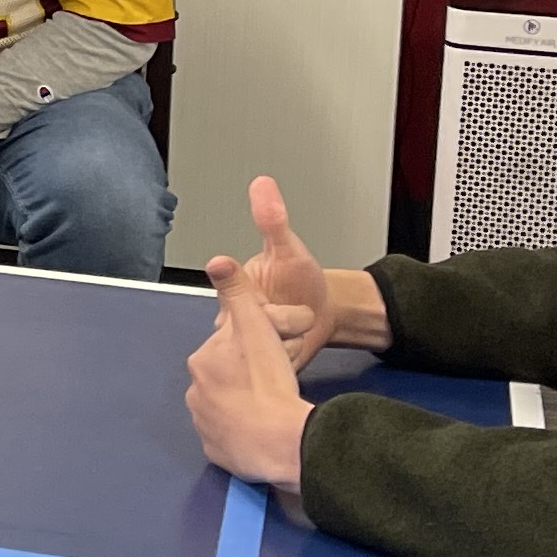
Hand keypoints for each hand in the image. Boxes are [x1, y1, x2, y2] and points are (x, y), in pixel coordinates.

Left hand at [185, 256, 316, 492]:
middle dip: (246, 378)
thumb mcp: (256, 326)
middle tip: (275, 383)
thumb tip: (216, 259)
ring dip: (245, 405)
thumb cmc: (269, 380)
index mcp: (201, 361)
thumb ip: (237, 292)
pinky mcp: (216, 453)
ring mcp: (203, 426)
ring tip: (272, 407)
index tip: (272, 359)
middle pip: (225, 378)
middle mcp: (194, 394)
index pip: (227, 348)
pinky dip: (244, 434)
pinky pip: (230, 438)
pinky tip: (264, 430)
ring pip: (226, 408)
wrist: (281, 440)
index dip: (253, 349)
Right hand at [230, 176, 375, 372]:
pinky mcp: (258, 367)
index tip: (268, 302)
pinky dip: (285, 363)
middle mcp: (232, 319)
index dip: (259, 305)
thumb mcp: (288, 248)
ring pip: (258, 354)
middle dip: (277, 327)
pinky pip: (268, 372)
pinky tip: (293, 352)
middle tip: (294, 316)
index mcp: (232, 290)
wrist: (323, 314)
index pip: (236, 303)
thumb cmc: (301, 280)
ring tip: (297, 334)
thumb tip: (262, 183)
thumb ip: (273, 220)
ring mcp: (245, 345)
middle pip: (249, 332)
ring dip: (283, 347)